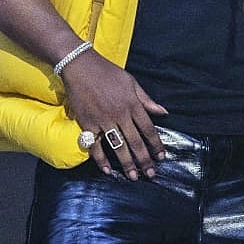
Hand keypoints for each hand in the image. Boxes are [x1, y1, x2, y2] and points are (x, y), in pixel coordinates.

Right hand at [59, 49, 166, 179]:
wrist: (80, 66)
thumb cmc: (107, 72)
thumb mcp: (131, 82)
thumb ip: (146, 99)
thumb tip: (163, 112)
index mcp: (132, 104)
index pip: (148, 129)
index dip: (156, 144)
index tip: (161, 157)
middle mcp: (119, 114)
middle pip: (135, 141)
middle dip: (144, 160)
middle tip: (150, 174)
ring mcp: (103, 120)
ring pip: (118, 146)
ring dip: (126, 164)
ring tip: (133, 177)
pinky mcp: (87, 123)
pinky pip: (95, 145)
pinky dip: (100, 159)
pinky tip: (107, 170)